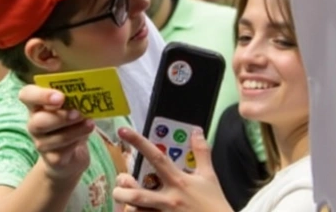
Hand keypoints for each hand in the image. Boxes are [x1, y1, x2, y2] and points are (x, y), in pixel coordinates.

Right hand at [19, 85, 96, 181]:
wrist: (71, 155)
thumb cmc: (70, 123)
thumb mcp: (71, 106)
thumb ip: (74, 97)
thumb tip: (88, 87)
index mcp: (36, 105)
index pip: (27, 95)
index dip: (41, 95)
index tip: (60, 97)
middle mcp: (34, 124)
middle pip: (38, 121)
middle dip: (60, 117)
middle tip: (78, 113)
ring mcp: (41, 143)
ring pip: (53, 138)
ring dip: (74, 130)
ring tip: (90, 123)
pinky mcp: (52, 159)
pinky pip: (63, 151)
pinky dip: (77, 141)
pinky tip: (87, 134)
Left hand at [112, 127, 232, 211]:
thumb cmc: (215, 203)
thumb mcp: (209, 176)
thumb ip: (201, 152)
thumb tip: (196, 130)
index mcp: (179, 181)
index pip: (156, 157)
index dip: (139, 143)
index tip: (123, 131)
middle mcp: (169, 199)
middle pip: (137, 194)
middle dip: (123, 187)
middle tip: (121, 180)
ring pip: (136, 211)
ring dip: (126, 204)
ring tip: (123, 198)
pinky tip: (134, 209)